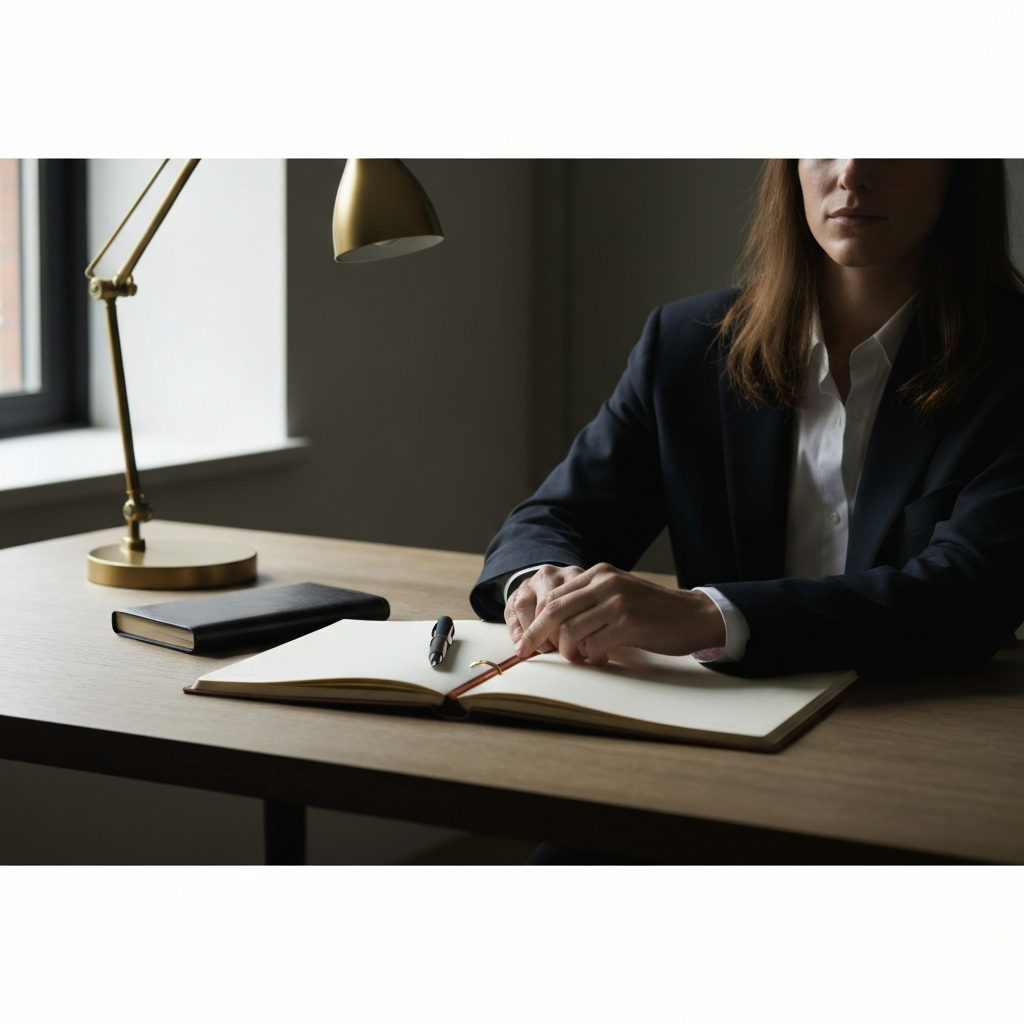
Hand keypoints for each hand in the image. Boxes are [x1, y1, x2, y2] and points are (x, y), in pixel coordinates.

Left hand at [510, 562, 725, 665]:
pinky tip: (602, 659)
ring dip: (569, 651)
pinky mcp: (629, 623)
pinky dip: (592, 657)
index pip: (553, 596)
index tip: (527, 641)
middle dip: (537, 636)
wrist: (693, 616)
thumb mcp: (617, 595)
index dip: (536, 621)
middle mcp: (605, 583)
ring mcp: (617, 602)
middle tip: (529, 654)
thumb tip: (551, 627)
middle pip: (554, 610)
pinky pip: (594, 645)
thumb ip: (588, 602)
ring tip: (580, 658)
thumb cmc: (652, 612)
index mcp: (599, 573)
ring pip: (571, 630)